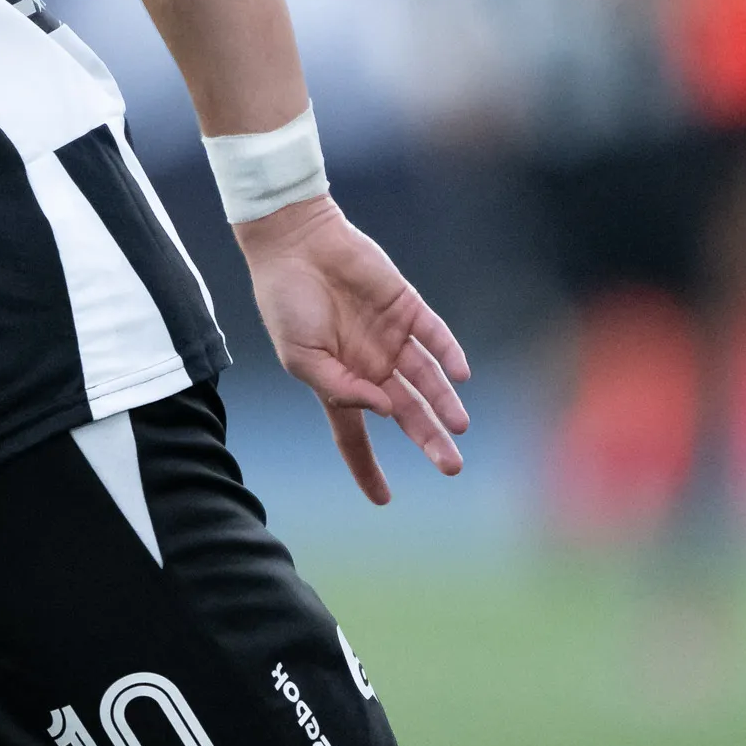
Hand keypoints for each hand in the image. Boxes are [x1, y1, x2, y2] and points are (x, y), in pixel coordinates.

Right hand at [235, 196, 471, 504]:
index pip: (355, 435)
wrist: (294, 244)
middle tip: (451, 467)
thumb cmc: (285, 302)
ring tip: (458, 427)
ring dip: (444, 403)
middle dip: (429, 440)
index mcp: (339, 382)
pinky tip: (459, 374)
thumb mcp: (300, 358)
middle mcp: (370, 365)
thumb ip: (339, 388)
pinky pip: (435, 335)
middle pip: (407, 412)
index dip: (367, 467)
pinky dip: (449, 353)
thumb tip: (385, 410)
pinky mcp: (406, 307)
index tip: (383, 500)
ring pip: (428, 379)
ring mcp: (390, 336)